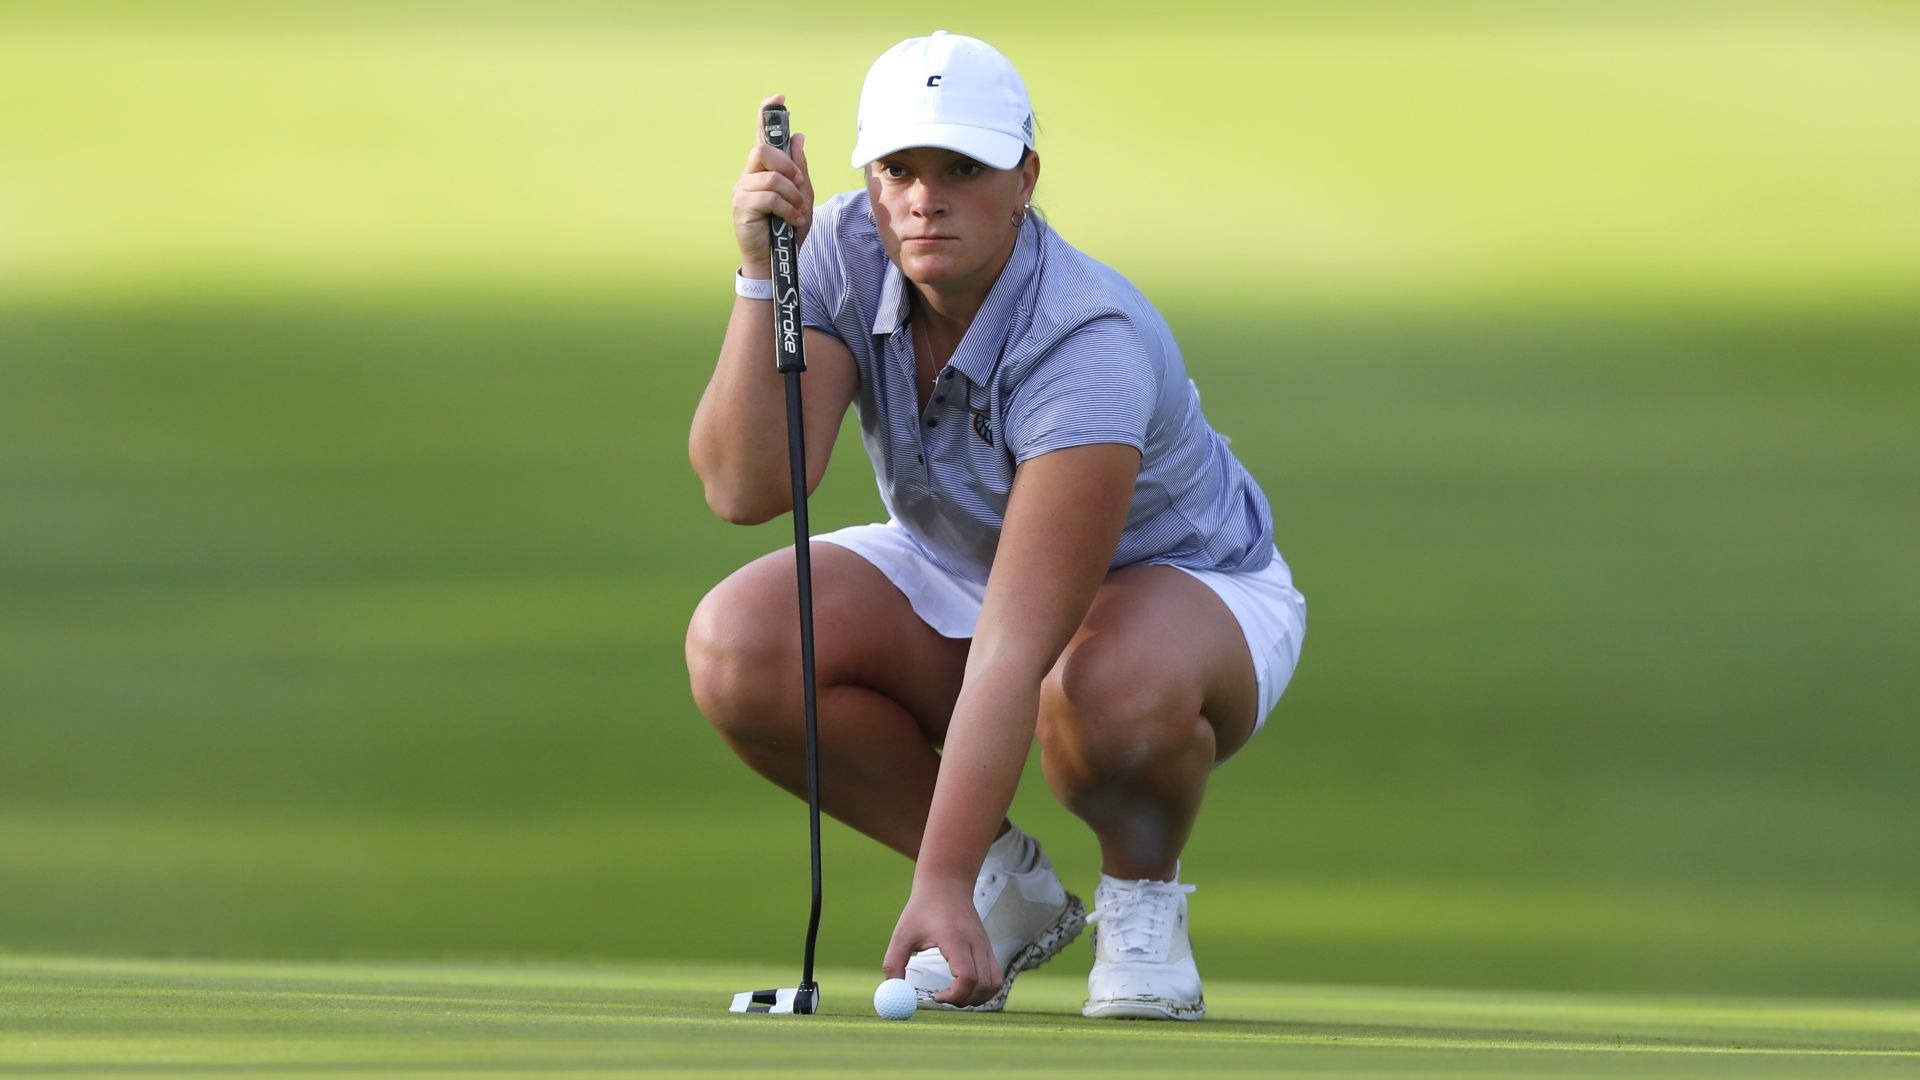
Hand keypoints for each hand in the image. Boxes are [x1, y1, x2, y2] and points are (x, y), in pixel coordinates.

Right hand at [732, 94, 813, 276]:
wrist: (776, 261)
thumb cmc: (786, 230)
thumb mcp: (801, 197)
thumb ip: (799, 169)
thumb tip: (797, 137)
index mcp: (763, 171)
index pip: (762, 137)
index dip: (767, 115)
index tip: (777, 97)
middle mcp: (748, 176)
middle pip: (764, 151)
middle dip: (788, 167)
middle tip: (799, 185)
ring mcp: (742, 191)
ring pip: (772, 178)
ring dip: (792, 196)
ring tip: (797, 213)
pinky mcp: (741, 207)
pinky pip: (769, 197)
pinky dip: (787, 209)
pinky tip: (791, 221)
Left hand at [881, 880, 1000, 1007]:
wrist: (947, 883)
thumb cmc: (923, 908)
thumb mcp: (902, 935)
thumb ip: (894, 963)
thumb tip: (892, 991)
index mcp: (956, 940)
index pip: (967, 977)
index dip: (954, 995)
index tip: (936, 996)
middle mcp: (976, 944)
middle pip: (983, 985)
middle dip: (964, 1001)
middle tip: (943, 998)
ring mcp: (985, 946)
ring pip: (994, 983)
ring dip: (977, 998)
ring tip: (955, 994)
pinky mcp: (988, 947)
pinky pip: (996, 976)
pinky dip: (985, 989)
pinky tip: (965, 987)